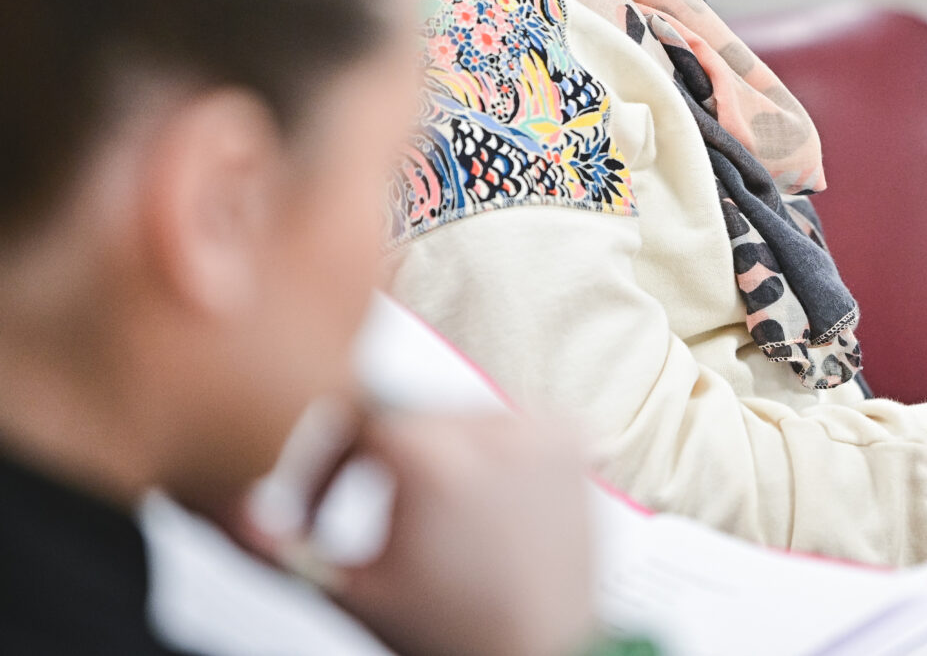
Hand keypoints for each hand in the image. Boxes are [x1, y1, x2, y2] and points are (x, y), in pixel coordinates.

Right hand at [235, 412, 597, 655]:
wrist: (543, 655)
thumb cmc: (452, 633)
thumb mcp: (349, 589)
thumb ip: (279, 544)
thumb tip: (230, 507)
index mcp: (433, 457)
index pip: (353, 420)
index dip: (324, 466)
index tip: (317, 506)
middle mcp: (493, 430)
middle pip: (408, 417)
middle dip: (381, 463)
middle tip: (383, 523)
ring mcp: (540, 430)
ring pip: (457, 417)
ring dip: (436, 455)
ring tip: (437, 522)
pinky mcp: (572, 438)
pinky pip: (509, 424)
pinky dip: (490, 454)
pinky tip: (484, 506)